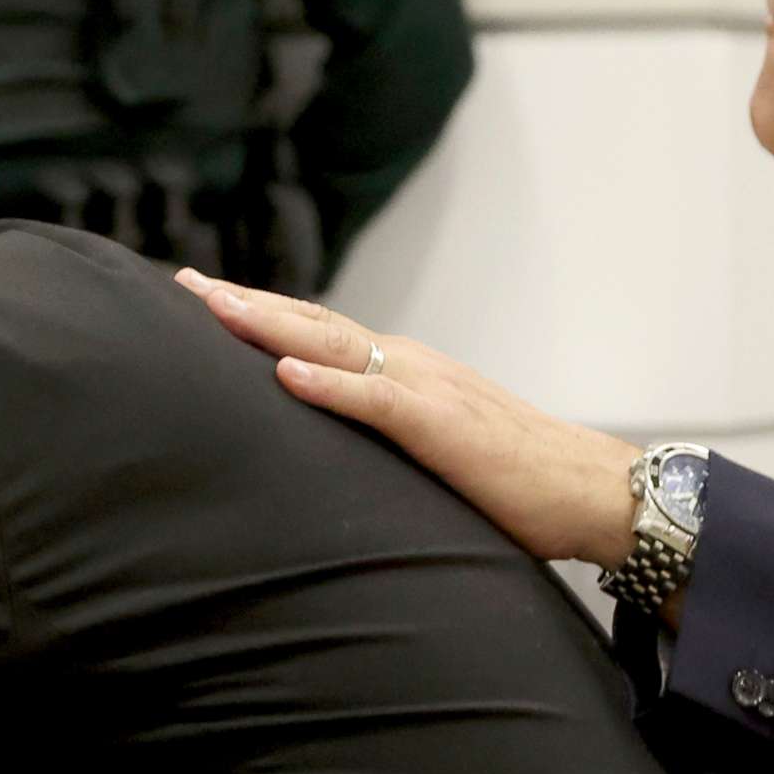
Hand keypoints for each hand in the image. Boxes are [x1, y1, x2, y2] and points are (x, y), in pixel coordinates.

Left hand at [176, 269, 641, 566]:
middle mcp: (407, 363)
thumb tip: (328, 455)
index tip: (204, 298)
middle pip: (311, 322)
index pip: (317, 332)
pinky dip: (330, 385)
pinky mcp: (442, 424)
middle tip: (182, 283)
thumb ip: (383, 439)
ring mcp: (425, 388)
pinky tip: (286, 373)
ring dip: (269, 324)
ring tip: (214, 307)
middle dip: (244, 303)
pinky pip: (377, 400)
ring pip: (333, 345)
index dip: (260, 314)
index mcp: (403, 369)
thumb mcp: (432, 450)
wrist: (592, 490)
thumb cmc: (516, 481)